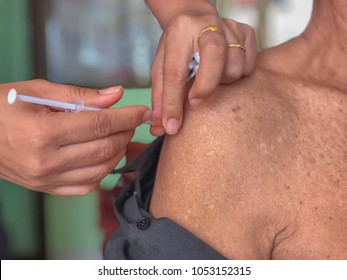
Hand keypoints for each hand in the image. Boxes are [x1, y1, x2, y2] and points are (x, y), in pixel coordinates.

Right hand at [0, 79, 150, 194]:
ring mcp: (46, 180)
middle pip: (105, 148)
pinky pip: (86, 186)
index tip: (142, 111)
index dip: (127, 116)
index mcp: (43, 132)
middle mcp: (46, 161)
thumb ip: (80, 95)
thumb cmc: (1, 107)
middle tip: (132, 120)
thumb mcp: (38, 91)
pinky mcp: (47, 188)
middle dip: (126, 132)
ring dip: (118, 151)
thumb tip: (116, 95)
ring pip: (101, 170)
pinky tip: (104, 155)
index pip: (100, 125)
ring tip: (120, 135)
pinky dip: (102, 171)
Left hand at [150, 14, 256, 135]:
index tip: (173, 125)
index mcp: (180, 32)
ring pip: (235, 67)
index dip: (173, 102)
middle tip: (196, 100)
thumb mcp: (162, 66)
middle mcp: (206, 25)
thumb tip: (163, 126)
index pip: (175, 72)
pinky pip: (250, 65)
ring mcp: (230, 28)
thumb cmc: (177, 47)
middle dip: (206, 86)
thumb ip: (161, 96)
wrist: (196, 20)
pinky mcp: (246, 32)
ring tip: (212, 78)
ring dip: (223, 82)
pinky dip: (239, 75)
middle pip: (215, 57)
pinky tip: (225, 70)